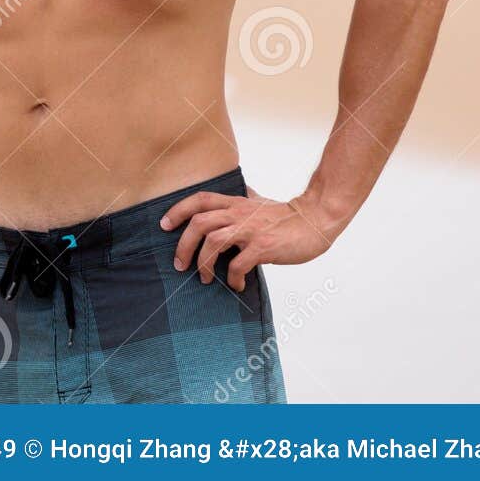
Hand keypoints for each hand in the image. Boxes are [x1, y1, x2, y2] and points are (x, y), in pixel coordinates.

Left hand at [160, 187, 333, 291]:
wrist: (316, 220)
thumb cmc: (287, 215)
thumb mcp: (258, 203)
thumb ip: (243, 200)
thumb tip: (238, 195)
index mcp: (235, 203)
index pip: (199, 199)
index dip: (178, 210)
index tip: (164, 225)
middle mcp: (239, 213)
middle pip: (198, 223)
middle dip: (183, 245)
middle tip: (179, 264)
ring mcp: (250, 230)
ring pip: (213, 241)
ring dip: (203, 263)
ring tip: (204, 278)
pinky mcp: (263, 247)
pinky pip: (238, 263)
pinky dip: (232, 277)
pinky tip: (236, 285)